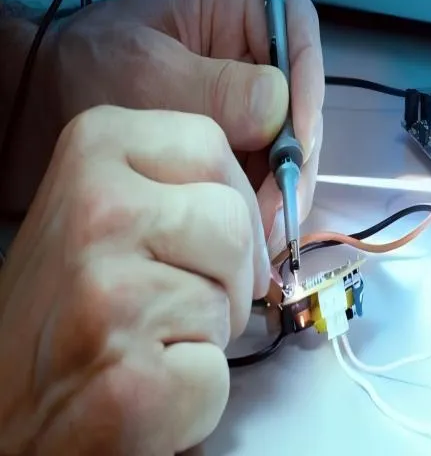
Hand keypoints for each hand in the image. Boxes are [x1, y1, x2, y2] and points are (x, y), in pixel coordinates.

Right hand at [0, 106, 269, 453]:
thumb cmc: (73, 306)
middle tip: (172, 303)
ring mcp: (109, 287)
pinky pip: (216, 369)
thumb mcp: (114, 202)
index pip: (213, 145)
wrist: (8, 409)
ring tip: (149, 341)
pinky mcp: (127, 375)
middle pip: (234, 217)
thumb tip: (282, 190)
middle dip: (228, 270)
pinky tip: (141, 387)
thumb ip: (186, 180)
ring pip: (233, 288)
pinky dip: (195, 391)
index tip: (205, 241)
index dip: (230, 201)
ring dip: (210, 327)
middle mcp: (96, 204)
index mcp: (97, 143)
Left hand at [20, 0, 323, 251]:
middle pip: (299, 83)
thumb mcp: (144, 76)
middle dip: (296, 148)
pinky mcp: (239, 113)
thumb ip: (214, 89)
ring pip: (289, 123)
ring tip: (271, 226)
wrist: (46, 111)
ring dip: (285, 177)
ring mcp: (245, 74)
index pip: (294, 22)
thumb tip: (279, 108)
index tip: (300, 141)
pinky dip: (266, 186)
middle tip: (285, 203)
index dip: (309, 82)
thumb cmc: (86, 75)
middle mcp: (247, 29)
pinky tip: (259, 221)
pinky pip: (268, 148)